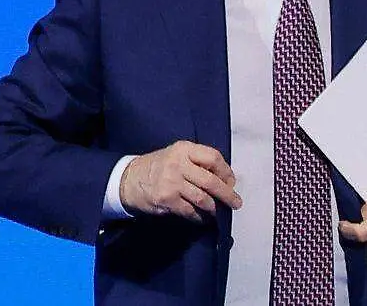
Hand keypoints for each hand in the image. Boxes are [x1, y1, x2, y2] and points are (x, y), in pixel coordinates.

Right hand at [119, 140, 242, 222]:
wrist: (130, 179)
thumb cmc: (160, 166)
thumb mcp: (177, 155)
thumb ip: (198, 162)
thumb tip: (225, 180)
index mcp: (184, 149)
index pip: (213, 157)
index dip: (226, 171)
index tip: (231, 182)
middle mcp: (178, 164)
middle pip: (211, 181)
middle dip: (227, 194)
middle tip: (236, 203)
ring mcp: (172, 182)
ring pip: (202, 198)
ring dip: (214, 208)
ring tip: (218, 211)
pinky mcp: (166, 199)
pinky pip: (190, 211)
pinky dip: (200, 216)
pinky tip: (203, 217)